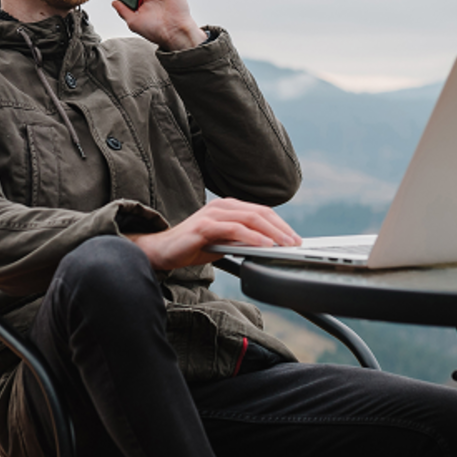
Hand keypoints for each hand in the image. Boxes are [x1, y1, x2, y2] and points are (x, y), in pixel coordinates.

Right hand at [126, 198, 301, 270]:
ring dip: (272, 232)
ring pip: (250, 218)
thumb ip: (242, 241)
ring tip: (286, 244)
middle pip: (260, 212)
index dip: (281, 224)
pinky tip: (265, 245)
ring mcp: (213, 213)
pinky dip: (253, 237)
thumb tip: (268, 247)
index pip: (261, 212)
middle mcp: (222, 206)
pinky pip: (234, 229)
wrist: (161, 251)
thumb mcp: (223, 243)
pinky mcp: (204, 226)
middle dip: (282, 228)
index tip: (295, 238)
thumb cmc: (192, 247)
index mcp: (228, 207)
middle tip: (296, 242)